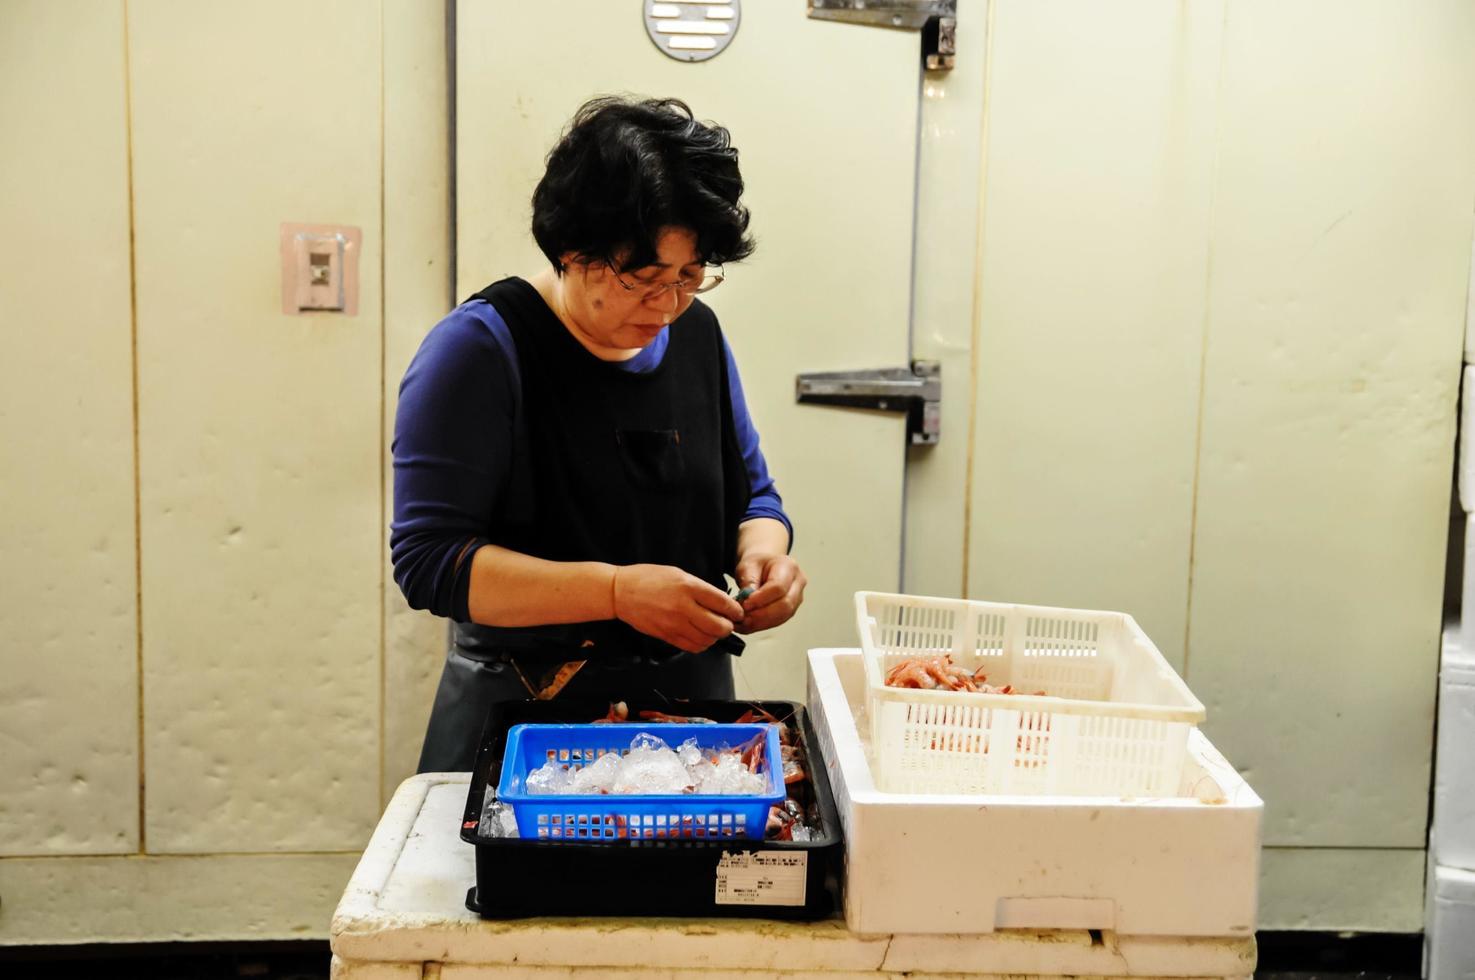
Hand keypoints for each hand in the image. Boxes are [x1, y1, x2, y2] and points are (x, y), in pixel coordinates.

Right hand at [611, 564, 744, 652]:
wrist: (621, 592)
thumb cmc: (649, 579)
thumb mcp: (679, 574)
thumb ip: (700, 588)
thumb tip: (721, 603)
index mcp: (689, 587)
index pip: (723, 604)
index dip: (736, 610)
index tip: (738, 612)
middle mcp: (684, 607)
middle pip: (719, 627)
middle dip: (728, 626)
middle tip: (727, 622)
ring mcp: (674, 624)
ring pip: (708, 640)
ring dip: (715, 637)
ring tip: (712, 629)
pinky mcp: (667, 636)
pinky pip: (693, 647)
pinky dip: (702, 644)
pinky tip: (700, 636)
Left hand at [732, 553, 806, 633]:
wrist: (764, 566)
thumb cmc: (757, 564)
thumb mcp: (748, 566)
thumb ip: (748, 582)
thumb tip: (746, 603)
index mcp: (789, 566)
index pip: (778, 587)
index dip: (761, 599)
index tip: (744, 604)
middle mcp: (797, 583)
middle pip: (785, 605)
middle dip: (761, 615)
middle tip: (742, 617)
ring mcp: (797, 598)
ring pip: (782, 616)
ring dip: (761, 623)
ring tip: (743, 622)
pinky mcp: (790, 610)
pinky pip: (778, 621)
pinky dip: (762, 625)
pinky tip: (748, 625)